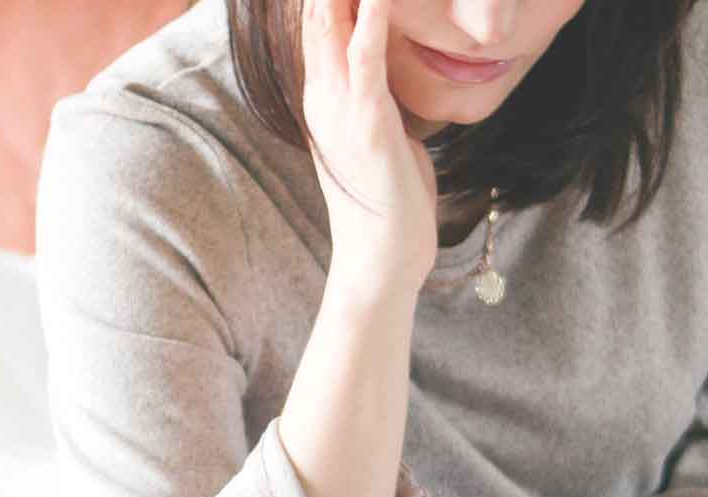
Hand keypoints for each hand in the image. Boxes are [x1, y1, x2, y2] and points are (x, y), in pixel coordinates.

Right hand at [302, 0, 437, 293]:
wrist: (383, 261)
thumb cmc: (390, 202)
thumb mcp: (383, 135)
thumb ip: (378, 95)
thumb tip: (388, 71)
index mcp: (326, 93)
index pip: (321, 15)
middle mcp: (323, 93)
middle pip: (317, 6)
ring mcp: (340, 108)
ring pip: (333, 20)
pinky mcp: (368, 124)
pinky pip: (366, 56)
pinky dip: (373, 15)